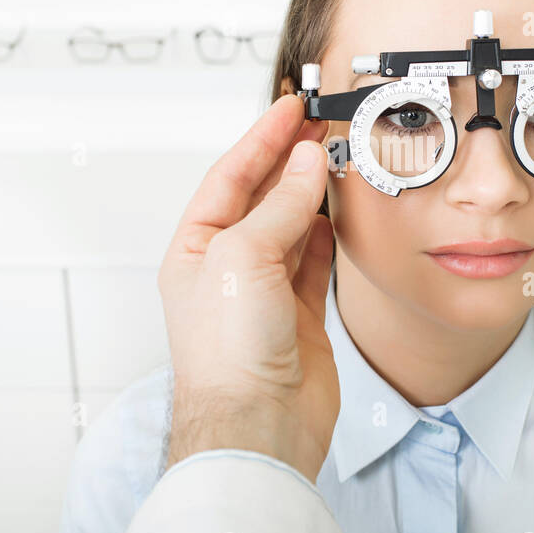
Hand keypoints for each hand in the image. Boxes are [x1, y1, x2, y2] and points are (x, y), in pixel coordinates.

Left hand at [159, 93, 337, 480]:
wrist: (258, 424)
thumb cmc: (227, 356)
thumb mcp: (245, 259)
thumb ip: (281, 208)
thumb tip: (306, 164)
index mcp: (196, 251)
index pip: (230, 177)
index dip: (261, 139)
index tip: (289, 108)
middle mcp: (227, 269)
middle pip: (261, 197)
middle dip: (289, 160)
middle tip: (321, 125)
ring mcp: (264, 292)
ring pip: (292, 226)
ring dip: (313, 193)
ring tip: (336, 159)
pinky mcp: (299, 315)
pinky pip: (315, 261)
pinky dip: (328, 233)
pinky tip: (338, 212)